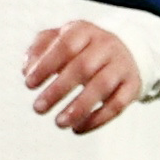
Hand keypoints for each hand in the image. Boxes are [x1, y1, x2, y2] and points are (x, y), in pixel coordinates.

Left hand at [25, 21, 146, 132]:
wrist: (127, 50)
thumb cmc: (84, 48)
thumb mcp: (62, 39)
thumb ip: (39, 48)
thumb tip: (27, 69)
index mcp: (84, 31)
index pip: (65, 46)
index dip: (46, 65)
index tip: (29, 84)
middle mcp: (106, 46)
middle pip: (82, 67)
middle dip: (57, 90)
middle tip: (38, 108)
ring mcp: (121, 66)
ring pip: (101, 87)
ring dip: (78, 108)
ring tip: (59, 123)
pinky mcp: (132, 86)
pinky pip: (117, 105)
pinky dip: (97, 120)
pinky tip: (78, 128)